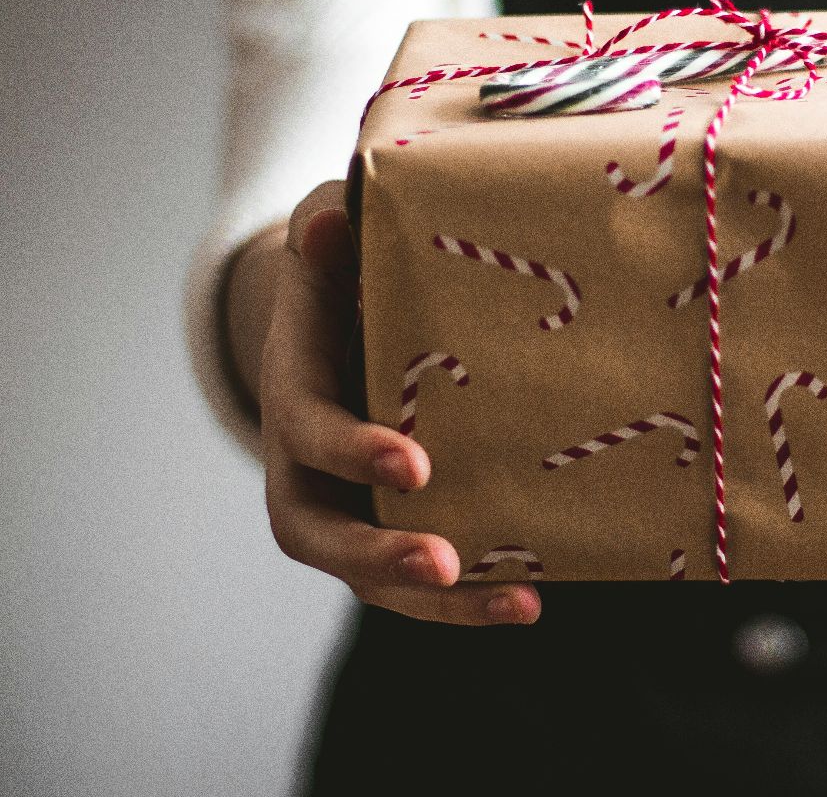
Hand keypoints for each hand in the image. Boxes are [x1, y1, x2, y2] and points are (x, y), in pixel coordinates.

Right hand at [258, 181, 541, 623]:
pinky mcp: (388, 527)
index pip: (309, 432)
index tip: (416, 463)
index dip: (354, 451)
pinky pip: (416, 581)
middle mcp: (305, 466)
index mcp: (294, 391)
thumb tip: (330, 223)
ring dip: (438, 602)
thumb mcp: (332, 237)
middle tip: (443, 561)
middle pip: (320, 534)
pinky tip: (532, 600)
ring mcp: (345, 506)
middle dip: (379, 554)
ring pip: (369, 577)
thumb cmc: (343, 269)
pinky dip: (468, 600)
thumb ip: (329, 231)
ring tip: (518, 603)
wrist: (339, 314)